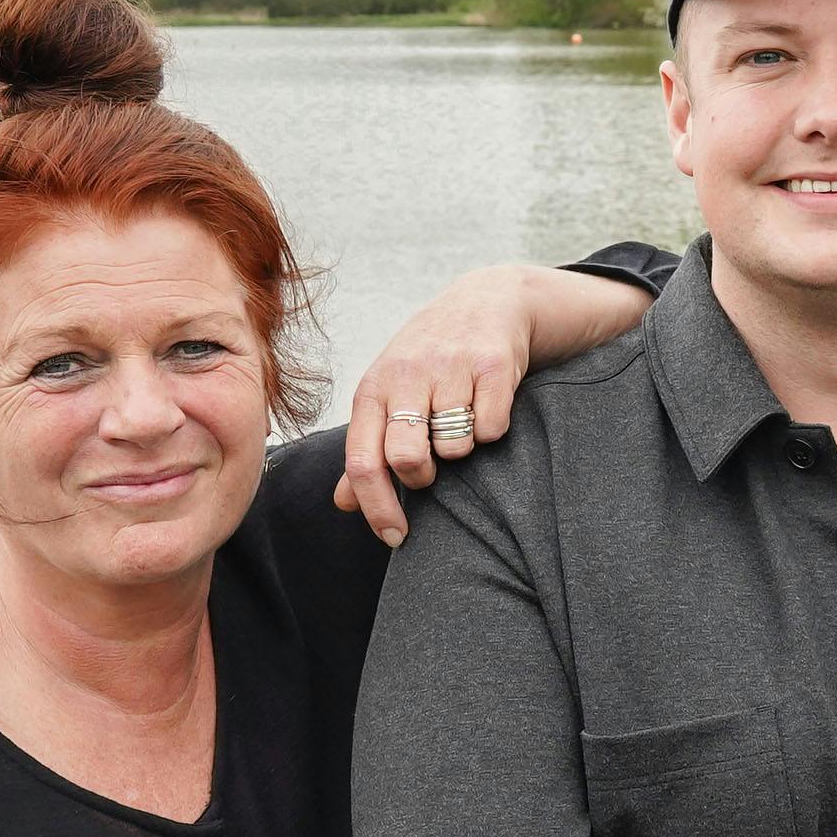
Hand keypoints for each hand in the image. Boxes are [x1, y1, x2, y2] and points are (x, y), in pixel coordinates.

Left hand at [336, 266, 650, 543]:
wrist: (487, 300)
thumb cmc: (430, 360)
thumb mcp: (389, 395)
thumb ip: (367, 450)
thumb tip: (343, 503)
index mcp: (373, 388)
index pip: (362, 460)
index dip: (377, 508)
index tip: (395, 537)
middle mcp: (406, 375)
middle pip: (406, 457)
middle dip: (422, 477)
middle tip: (433, 468)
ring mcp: (450, 368)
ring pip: (454, 447)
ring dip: (461, 449)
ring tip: (462, 422)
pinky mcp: (493, 364)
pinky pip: (492, 428)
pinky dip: (493, 430)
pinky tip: (488, 407)